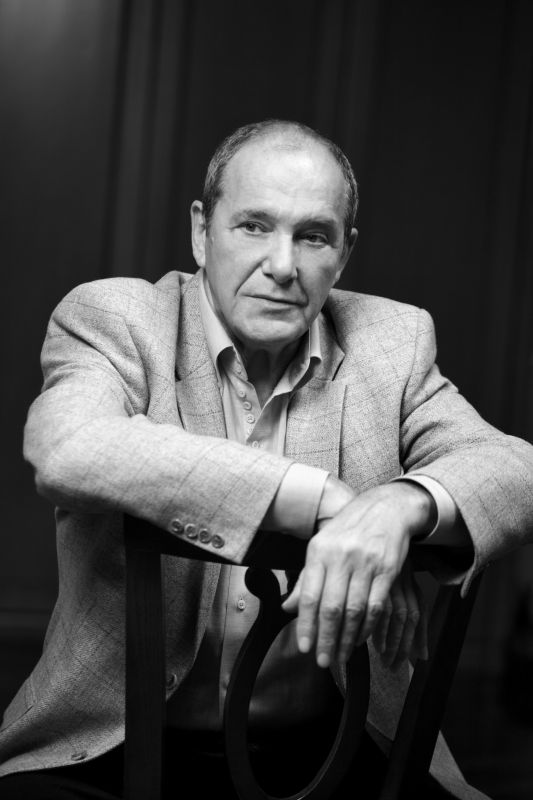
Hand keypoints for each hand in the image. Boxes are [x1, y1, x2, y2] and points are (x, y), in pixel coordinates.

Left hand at [282, 481, 434, 667]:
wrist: (385, 508)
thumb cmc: (348, 530)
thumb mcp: (322, 546)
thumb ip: (306, 578)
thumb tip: (287, 608)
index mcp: (319, 550)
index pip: (309, 595)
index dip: (306, 624)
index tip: (305, 647)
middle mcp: (341, 556)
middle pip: (331, 607)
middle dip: (326, 638)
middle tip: (323, 661)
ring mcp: (365, 563)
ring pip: (354, 610)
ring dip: (347, 638)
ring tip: (341, 655)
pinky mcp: (388, 569)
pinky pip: (376, 605)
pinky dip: (368, 626)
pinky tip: (360, 638)